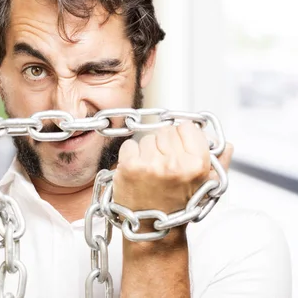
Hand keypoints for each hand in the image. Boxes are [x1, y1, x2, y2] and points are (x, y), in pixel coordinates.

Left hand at [113, 121, 232, 215]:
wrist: (153, 229)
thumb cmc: (178, 207)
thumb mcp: (207, 186)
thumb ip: (219, 162)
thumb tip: (227, 144)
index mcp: (196, 164)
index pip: (187, 127)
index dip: (182, 137)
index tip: (180, 148)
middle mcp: (174, 163)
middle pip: (166, 130)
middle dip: (164, 144)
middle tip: (164, 165)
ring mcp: (150, 164)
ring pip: (147, 137)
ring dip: (147, 151)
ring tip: (151, 172)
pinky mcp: (129, 167)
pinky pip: (129, 145)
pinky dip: (131, 155)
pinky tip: (138, 172)